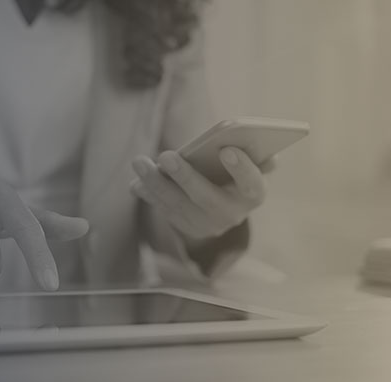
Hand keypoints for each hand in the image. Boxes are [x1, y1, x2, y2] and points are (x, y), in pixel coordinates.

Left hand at [130, 147, 265, 240]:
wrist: (225, 205)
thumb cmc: (236, 171)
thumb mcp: (250, 163)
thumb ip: (254, 154)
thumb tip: (252, 145)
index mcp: (253, 194)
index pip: (251, 184)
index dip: (241, 169)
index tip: (226, 150)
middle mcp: (231, 214)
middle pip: (206, 197)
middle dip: (184, 176)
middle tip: (166, 156)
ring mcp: (207, 224)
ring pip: (179, 205)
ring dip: (156, 183)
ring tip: (139, 162)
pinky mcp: (187, 228)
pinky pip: (165, 211)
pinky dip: (149, 195)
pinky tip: (136, 183)